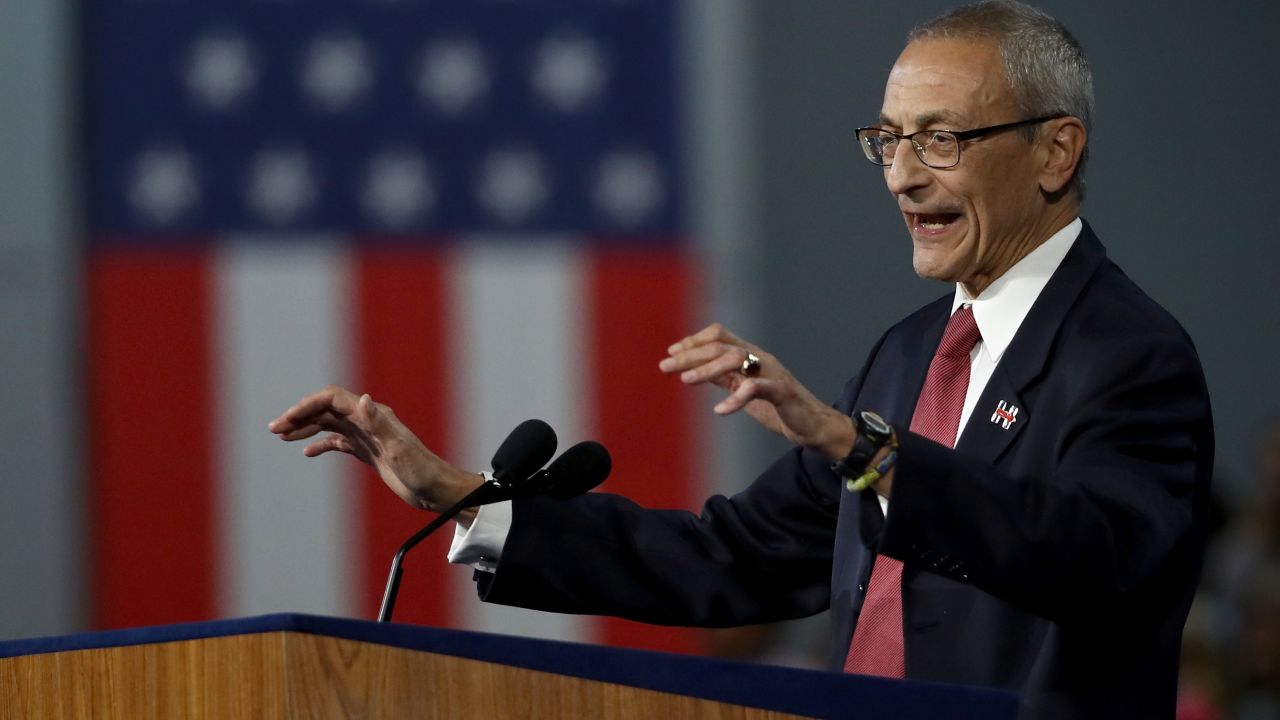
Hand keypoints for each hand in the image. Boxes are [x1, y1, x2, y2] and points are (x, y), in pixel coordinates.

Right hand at [267, 385, 481, 513]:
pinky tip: (307, 453)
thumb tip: (364, 399)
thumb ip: (378, 424)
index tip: (287, 420)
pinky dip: (321, 444)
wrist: (435, 489)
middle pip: (326, 409)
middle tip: (274, 428)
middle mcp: (368, 420)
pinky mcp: (368, 451)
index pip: (332, 399)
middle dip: (299, 416)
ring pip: (329, 424)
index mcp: (372, 414)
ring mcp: (367, 436)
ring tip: (282, 436)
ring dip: (305, 428)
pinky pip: (339, 442)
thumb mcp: (398, 449)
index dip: (308, 405)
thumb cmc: (421, 470)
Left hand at [659, 324, 854, 460]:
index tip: (671, 352)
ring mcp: (772, 373)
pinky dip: (735, 399)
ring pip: (736, 359)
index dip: (694, 340)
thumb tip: (695, 368)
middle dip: (691, 354)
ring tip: (685, 380)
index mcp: (751, 355)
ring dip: (707, 369)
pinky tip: (719, 411)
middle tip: (665, 366)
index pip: (720, 335)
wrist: (813, 425)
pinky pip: (756, 389)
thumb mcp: (744, 388)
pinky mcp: (783, 392)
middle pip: (721, 346)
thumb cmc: (777, 406)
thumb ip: (724, 377)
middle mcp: (761, 358)